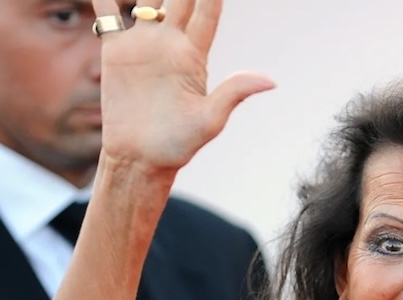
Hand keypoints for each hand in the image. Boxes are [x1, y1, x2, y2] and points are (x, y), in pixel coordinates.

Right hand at [92, 0, 274, 171]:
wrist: (140, 159)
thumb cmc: (178, 146)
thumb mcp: (210, 121)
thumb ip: (234, 93)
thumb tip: (271, 81)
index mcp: (194, 57)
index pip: (208, 13)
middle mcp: (170, 45)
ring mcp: (143, 45)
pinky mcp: (116, 52)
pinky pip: (108, 15)